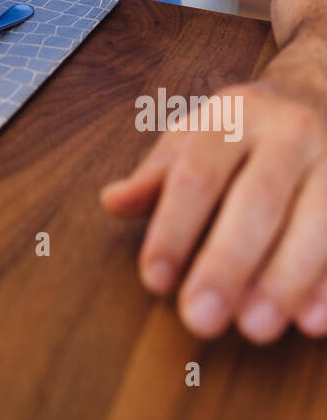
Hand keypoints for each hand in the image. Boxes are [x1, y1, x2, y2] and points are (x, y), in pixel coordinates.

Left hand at [100, 80, 326, 341]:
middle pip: (257, 200)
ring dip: (286, 278)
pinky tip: (313, 321)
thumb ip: (157, 176)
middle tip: (201, 318)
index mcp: (234, 118)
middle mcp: (290, 133)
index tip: (154, 279)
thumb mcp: (195, 137)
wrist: (323, 92)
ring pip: (319, 219)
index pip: (198, 174)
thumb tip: (112, 202)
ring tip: (255, 327)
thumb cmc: (245, 131)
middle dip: (228, 263)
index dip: (174, 228)